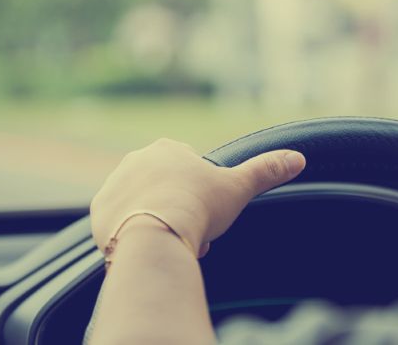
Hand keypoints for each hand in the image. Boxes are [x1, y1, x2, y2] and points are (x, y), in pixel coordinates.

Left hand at [90, 138, 305, 258]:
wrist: (155, 235)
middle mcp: (135, 160)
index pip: (185, 168)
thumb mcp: (238, 188)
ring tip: (172, 243)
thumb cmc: (198, 207)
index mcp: (166, 150)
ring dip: (155, 221)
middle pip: (163, 188)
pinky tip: (149, 247)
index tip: (205, 212)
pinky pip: (118, 223)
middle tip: (191, 231)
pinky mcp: (99, 211)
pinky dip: (133, 235)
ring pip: (141, 204)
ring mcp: (114, 185)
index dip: (199, 193)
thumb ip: (266, 170)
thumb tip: (298, 157)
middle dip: (177, 208)